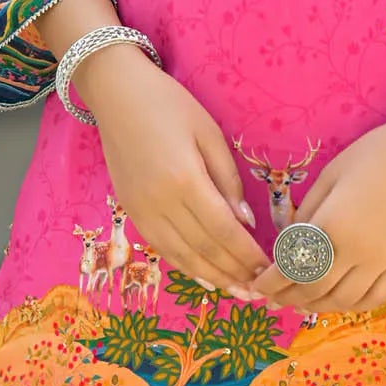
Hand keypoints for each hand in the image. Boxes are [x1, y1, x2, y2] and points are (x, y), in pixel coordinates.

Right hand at [76, 45, 269, 302]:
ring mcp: (141, 210)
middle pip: (203, 249)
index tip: (270, 269)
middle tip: (260, 290)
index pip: (222, 230)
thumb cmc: (169, 104)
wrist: (116, 93)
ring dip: (211, 277)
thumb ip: (228, 180)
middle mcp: (159, 202)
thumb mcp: (209, 133)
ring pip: (181, 256)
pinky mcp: (130, 211)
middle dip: (234, 273)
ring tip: (237, 291)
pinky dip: (185, 266)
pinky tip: (204, 276)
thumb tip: (245, 222)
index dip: (247, 255)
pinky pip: (162, 248)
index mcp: (184, 179)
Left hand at [247, 114, 385, 314]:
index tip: (257, 286)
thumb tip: (289, 243)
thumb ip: (307, 212)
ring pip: (343, 300)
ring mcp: (383, 262)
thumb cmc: (375, 154)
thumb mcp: (331, 175)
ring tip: (302, 301)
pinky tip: (339, 299)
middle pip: (314, 289)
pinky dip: (352, 305)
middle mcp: (356, 251)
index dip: (270, 281)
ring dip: (317, 305)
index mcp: (331, 224)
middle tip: (273, 299)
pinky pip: (374, 298)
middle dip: (288, 297)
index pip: (291, 266)